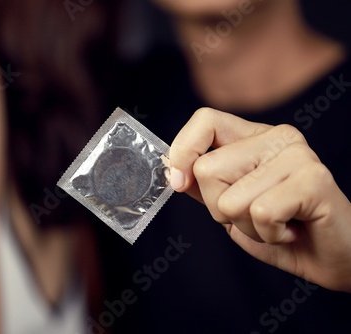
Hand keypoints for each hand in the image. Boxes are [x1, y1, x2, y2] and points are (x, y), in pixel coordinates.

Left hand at [169, 107, 350, 292]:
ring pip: (229, 198)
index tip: (180, 182)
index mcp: (254, 138)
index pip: (205, 120)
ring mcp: (298, 155)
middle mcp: (277, 138)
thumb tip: (172, 168)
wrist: (332, 257)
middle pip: (207, 168)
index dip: (183, 150)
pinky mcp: (314, 180)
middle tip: (255, 215)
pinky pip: (261, 212)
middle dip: (220, 209)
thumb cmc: (281, 229)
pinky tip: (291, 230)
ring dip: (247, 226)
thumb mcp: (231, 206)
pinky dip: (269, 235)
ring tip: (276, 224)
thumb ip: (204, 184)